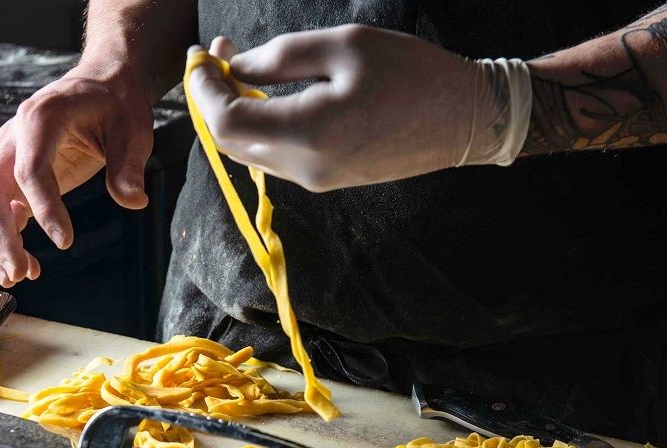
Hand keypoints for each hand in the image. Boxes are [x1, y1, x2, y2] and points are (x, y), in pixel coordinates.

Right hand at [0, 59, 153, 286]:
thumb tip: (134, 201)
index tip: (65, 242)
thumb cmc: (116, 105)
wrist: (101, 87)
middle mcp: (13, 139)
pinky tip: (28, 266)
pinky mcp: (13, 175)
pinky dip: (4, 240)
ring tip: (20, 278)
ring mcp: (8, 157)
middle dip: (1, 238)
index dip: (44, 208)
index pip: (31, 169)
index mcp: (41, 119)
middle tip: (21, 274)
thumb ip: (129, 165)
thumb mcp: (133, 130)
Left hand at [188, 26, 530, 191]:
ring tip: (241, 68)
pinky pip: (275, 157)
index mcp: (308, 134)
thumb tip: (236, 67)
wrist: (464, 120)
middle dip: (213, 98)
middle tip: (220, 54)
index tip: (202, 55)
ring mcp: (315, 181)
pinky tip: (268, 96)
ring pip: (250, 153)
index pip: (226, 122)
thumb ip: (281, 58)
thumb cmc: (413, 74)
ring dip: (236, 113)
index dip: (203, 89)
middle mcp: (304, 168)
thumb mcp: (345, 46)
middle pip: (230, 143)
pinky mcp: (326, 180)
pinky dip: (260, 128)